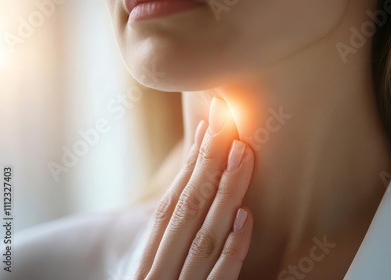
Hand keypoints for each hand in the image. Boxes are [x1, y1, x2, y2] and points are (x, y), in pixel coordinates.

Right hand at [135, 97, 254, 279]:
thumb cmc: (147, 267)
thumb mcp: (158, 235)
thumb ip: (181, 199)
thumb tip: (202, 149)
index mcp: (150, 241)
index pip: (177, 191)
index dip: (198, 155)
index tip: (217, 120)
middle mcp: (157, 261)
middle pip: (188, 205)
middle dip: (211, 163)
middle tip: (233, 124)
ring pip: (202, 235)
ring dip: (225, 194)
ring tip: (243, 155)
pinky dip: (231, 249)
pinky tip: (244, 218)